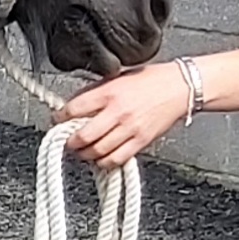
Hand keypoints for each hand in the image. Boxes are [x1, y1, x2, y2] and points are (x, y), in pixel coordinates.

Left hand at [55, 61, 191, 168]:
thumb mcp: (118, 77)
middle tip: (68, 141)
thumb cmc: (152, 79)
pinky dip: (104, 162)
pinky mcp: (141, 141)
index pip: (74, 109)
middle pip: (83, 136)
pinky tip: (101, 158)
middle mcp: (118, 112)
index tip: (57, 120)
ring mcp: (130, 129)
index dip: (60, 117)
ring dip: (85, 154)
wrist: (181, 87)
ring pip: (97, 151)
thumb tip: (75, 104)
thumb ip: (97, 91)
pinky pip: (117, 159)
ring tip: (82, 151)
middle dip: (70, 142)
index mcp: (109, 92)